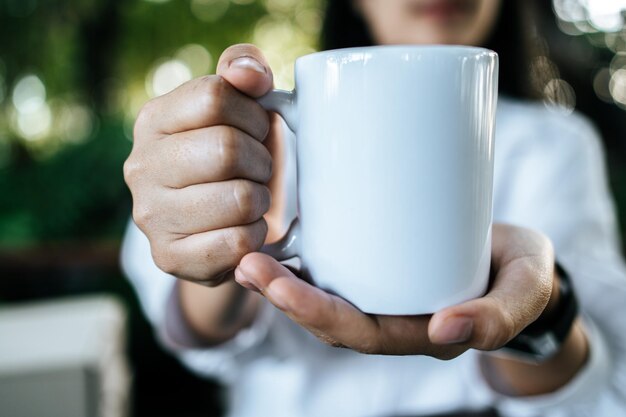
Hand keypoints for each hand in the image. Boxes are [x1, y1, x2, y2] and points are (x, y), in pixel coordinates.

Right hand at [124, 44, 277, 285]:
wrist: (215, 224)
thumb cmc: (235, 156)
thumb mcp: (240, 104)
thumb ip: (245, 68)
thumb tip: (249, 75)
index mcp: (153, 120)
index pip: (216, 96)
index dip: (253, 114)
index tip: (257, 131)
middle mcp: (140, 167)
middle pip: (227, 149)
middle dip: (261, 161)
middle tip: (258, 171)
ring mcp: (150, 216)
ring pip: (239, 198)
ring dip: (261, 200)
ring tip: (251, 199)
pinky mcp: (169, 257)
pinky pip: (236, 243)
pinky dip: (255, 236)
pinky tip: (245, 230)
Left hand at [234, 223, 554, 358]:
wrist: (517, 258)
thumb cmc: (519, 273)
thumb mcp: (525, 289)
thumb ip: (500, 315)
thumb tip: (448, 328)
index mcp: (421, 333)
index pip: (361, 334)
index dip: (318, 316)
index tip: (282, 287)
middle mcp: (393, 320)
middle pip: (330, 319)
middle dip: (285, 297)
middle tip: (249, 266)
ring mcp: (383, 295)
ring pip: (325, 298)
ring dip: (281, 282)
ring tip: (247, 256)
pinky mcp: (378, 268)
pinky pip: (334, 274)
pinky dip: (299, 263)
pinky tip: (272, 241)